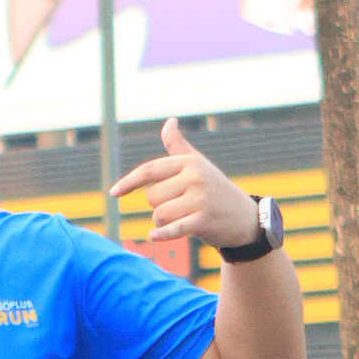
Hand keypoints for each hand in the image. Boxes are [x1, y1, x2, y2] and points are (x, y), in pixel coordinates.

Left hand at [112, 118, 258, 252]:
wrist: (245, 217)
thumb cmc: (215, 189)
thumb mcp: (198, 164)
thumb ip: (178, 146)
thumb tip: (169, 122)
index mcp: (189, 162)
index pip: (150, 170)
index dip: (129, 182)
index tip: (114, 193)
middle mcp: (194, 178)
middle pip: (152, 197)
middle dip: (158, 206)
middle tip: (179, 208)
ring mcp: (200, 199)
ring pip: (159, 214)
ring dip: (163, 222)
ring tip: (182, 219)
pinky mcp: (203, 220)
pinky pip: (173, 228)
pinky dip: (162, 234)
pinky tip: (153, 237)